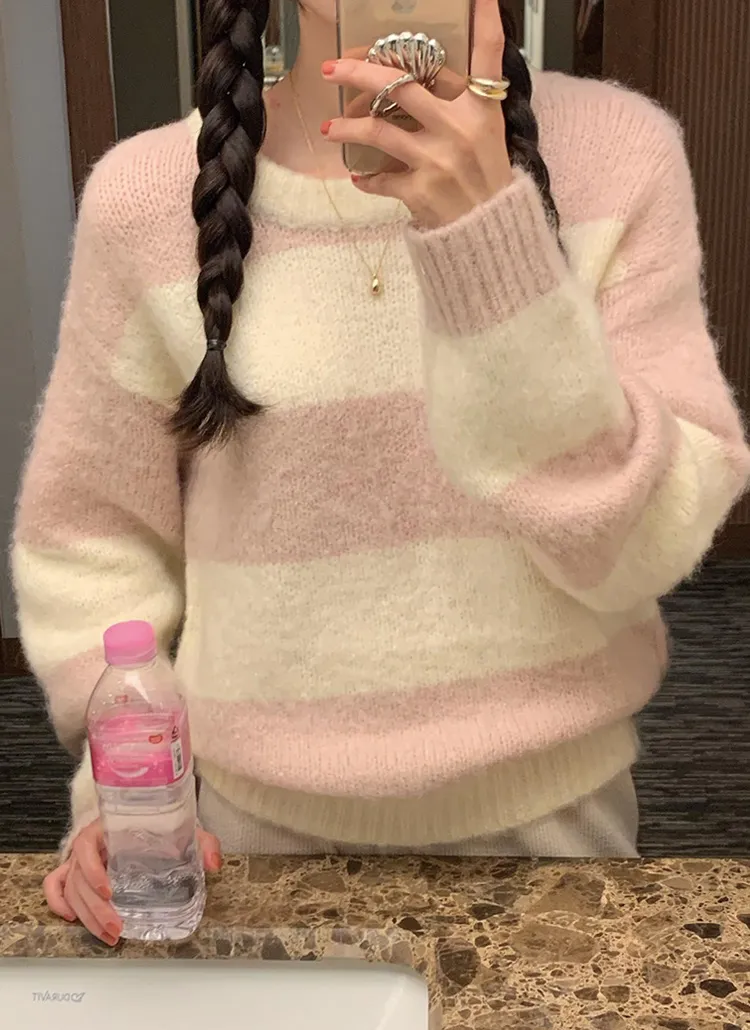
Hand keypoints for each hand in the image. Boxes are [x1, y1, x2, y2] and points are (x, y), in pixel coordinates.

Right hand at [43, 819, 222, 946]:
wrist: (147, 817)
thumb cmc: (158, 823)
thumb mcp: (182, 829)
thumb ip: (201, 842)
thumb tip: (213, 863)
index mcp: (107, 828)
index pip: (86, 847)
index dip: (93, 870)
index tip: (109, 890)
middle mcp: (89, 844)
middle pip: (79, 878)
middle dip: (95, 908)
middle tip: (116, 928)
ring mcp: (79, 859)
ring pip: (70, 889)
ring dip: (85, 915)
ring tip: (108, 934)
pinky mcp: (75, 870)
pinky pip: (56, 885)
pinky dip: (58, 902)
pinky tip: (72, 918)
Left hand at [322, 0, 513, 227]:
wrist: (490, 236)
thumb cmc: (486, 182)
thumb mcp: (489, 135)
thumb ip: (465, 103)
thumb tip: (431, 78)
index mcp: (482, 110)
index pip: (487, 55)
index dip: (484, 19)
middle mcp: (460, 129)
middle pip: (402, 85)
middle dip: (358, 73)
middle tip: (333, 68)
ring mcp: (438, 161)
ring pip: (378, 131)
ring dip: (346, 129)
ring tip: (329, 129)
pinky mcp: (420, 192)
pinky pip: (380, 179)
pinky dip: (366, 179)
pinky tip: (358, 176)